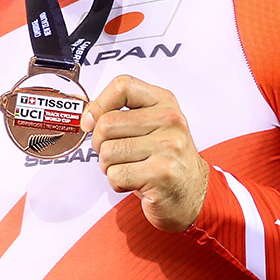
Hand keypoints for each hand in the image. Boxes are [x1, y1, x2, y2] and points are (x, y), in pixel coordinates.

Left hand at [82, 75, 209, 231]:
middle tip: (118, 155)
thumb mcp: (150, 126)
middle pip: (106, 124)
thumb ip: (121, 114)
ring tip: (131, 168)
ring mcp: (168, 147)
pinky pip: (115, 175)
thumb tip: (86, 117)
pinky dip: (118, 183)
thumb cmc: (164, 160)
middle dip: (100, 145)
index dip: (98, 104)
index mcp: (164, 103)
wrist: (192, 194)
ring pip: (107, 152)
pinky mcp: (161, 174)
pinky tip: (136, 182)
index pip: (122, 86)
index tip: (91, 121)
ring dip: (110, 167)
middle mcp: (170, 121)